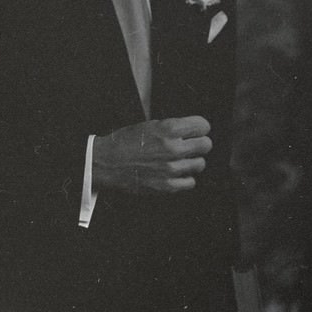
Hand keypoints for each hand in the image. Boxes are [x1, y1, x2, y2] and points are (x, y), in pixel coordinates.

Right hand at [91, 116, 211, 194]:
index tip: (195, 131)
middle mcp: (172, 148)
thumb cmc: (125, 142)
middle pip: (206, 145)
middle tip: (189, 146)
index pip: (203, 126)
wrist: (106, 163)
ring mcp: (171, 169)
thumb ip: (173, 128)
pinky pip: (190, 182)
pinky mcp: (167, 186)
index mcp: (168, 129)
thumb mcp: (149, 125)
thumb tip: (193, 130)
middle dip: (198, 144)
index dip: (199, 128)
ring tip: (179, 160)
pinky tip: (174, 173)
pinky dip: (184, 178)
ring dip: (191, 162)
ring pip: (200, 164)